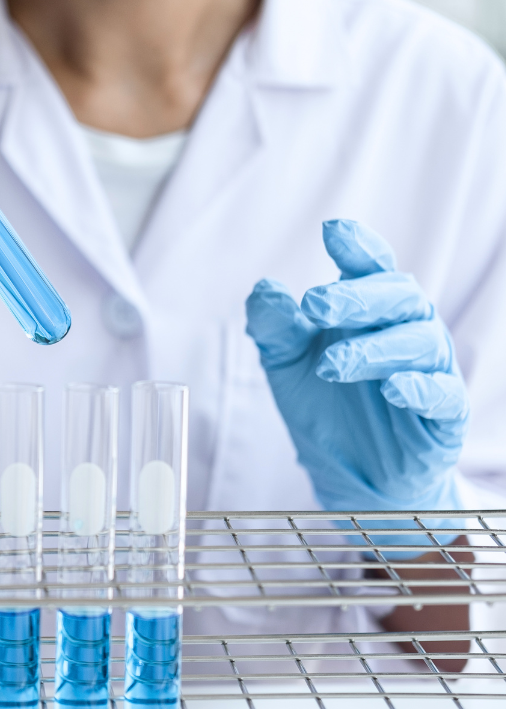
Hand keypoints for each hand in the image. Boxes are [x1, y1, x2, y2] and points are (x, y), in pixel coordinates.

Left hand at [245, 219, 468, 528]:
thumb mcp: (286, 365)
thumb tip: (265, 290)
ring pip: (417, 342)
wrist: (351, 477)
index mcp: (369, 312)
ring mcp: (429, 371)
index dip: (358, 247)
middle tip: (315, 305)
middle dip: (356, 297)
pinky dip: (420, 388)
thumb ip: (275, 328)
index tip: (333, 231)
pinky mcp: (443, 416)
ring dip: (373, 348)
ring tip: (330, 364)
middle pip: (398, 296)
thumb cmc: (326, 408)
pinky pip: (444, 395)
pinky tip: (393, 388)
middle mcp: (404, 332)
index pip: (372, 268)